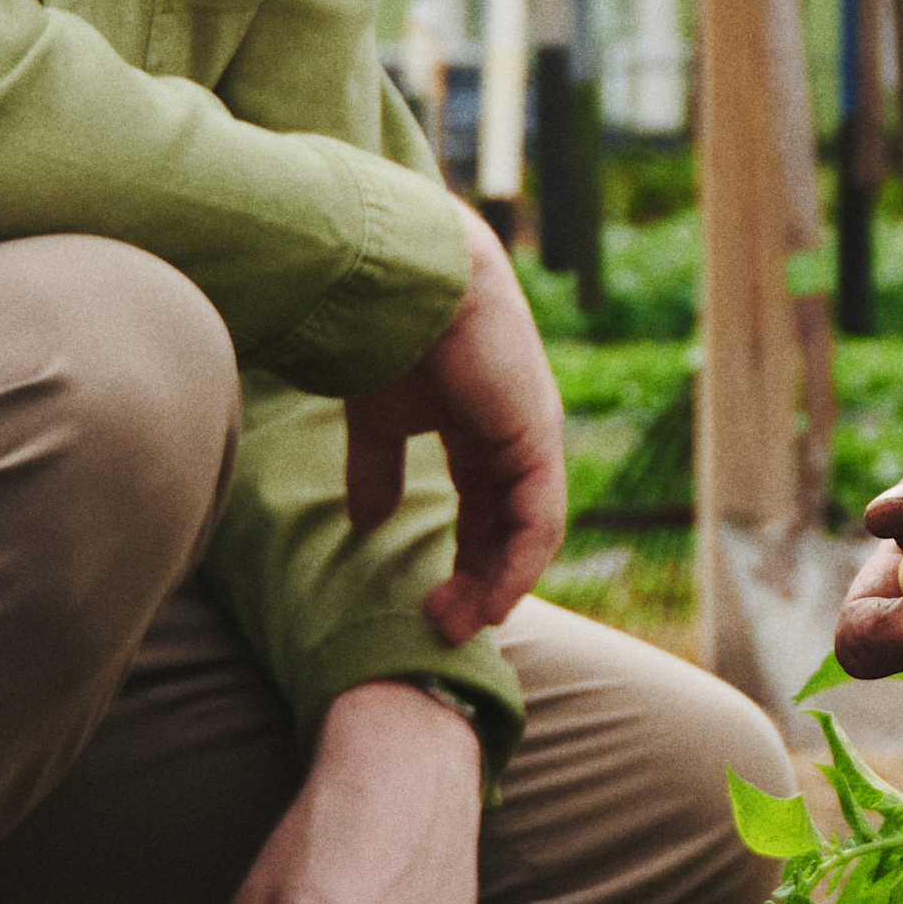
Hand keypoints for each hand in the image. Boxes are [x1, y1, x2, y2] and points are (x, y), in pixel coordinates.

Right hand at [338, 212, 566, 646]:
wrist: (406, 276)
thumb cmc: (389, 331)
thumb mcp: (379, 419)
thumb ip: (378, 470)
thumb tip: (365, 524)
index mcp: (484, 425)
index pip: (487, 506)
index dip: (466, 556)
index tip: (434, 601)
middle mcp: (518, 433)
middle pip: (509, 526)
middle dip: (478, 580)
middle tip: (443, 627)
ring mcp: (534, 435)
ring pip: (528, 532)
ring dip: (495, 584)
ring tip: (456, 624)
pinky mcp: (537, 438)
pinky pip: (537, 520)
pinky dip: (516, 565)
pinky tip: (488, 598)